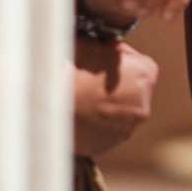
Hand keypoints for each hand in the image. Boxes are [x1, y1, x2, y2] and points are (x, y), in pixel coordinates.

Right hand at [72, 38, 157, 158]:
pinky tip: (76, 114)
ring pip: (117, 114)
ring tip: (80, 98)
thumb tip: (106, 50)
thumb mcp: (92, 44)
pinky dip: (93, 124)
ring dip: (103, 107)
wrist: (46, 103)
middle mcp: (142, 105)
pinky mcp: (106, 145)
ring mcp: (124, 129)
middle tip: (90, 80)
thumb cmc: (70, 69)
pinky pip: (102, 131)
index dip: (122, 62)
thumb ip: (107, 49)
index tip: (105, 60)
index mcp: (145, 75)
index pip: (141, 65)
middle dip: (114, 87)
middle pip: (132, 92)